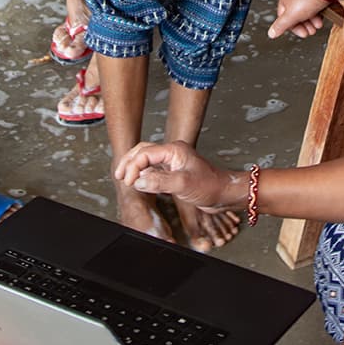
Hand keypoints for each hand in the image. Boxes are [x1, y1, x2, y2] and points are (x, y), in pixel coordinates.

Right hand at [114, 140, 239, 211]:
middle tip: (119, 175)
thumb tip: (138, 181)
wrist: (224, 194)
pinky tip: (139, 181)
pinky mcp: (175, 172)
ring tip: (125, 177)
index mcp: (174, 150)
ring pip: (147, 159)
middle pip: (143, 151)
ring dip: (135, 166)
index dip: (133, 166)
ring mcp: (173, 162)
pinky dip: (143, 173)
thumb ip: (159, 182)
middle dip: (129, 162)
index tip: (128, 180)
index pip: (145, 153)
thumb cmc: (209, 186)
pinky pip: (154, 168)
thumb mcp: (183, 184)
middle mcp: (172, 153)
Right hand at [267, 0, 328, 38]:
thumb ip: (280, 25)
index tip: (302, 34)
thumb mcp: (291, 16)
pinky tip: (321, 18)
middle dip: (305, 26)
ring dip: (312, 22)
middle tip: (310, 31)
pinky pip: (315, 6)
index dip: (293, 28)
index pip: (285, 18)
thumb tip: (271, 33)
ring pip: (307, 12)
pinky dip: (318, 14)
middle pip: (297, 16)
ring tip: (317, 26)